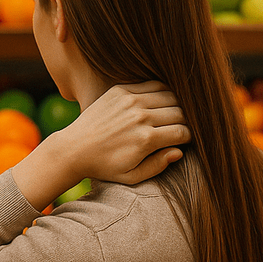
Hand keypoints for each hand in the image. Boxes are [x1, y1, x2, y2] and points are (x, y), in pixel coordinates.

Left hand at [58, 82, 189, 183]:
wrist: (74, 148)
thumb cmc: (104, 166)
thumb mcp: (131, 176)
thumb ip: (158, 165)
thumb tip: (179, 151)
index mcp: (146, 139)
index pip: (183, 132)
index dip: (188, 138)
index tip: (183, 141)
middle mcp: (140, 117)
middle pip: (180, 113)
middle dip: (185, 122)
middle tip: (178, 129)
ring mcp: (130, 100)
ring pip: (170, 96)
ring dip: (175, 106)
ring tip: (170, 116)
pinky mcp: (121, 90)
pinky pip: (153, 84)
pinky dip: (161, 92)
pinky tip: (159, 103)